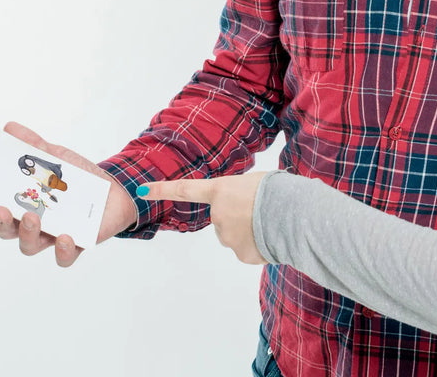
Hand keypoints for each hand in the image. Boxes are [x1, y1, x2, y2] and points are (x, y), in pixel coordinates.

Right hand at [0, 121, 137, 266]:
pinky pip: (64, 257)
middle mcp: (33, 225)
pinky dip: (62, 250)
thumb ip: (34, 146)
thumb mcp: (57, 158)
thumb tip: (10, 127)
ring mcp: (53, 237)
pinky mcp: (76, 245)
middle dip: (3, 222)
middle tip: (3, 208)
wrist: (115, 190)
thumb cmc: (78, 177)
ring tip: (33, 217)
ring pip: (31, 245)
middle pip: (8, 231)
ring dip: (28, 233)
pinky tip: (66, 237)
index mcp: (24, 204)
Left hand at [137, 173, 268, 263]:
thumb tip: (245, 210)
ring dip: (250, 231)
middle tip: (261, 210)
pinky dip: (258, 245)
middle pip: (223, 218)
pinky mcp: (240, 254)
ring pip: (236, 235)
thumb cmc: (278, 191)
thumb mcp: (256, 182)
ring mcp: (227, 236)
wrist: (293, 215)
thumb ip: (240, 195)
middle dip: (239, 216)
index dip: (163, 190)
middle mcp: (218, 214)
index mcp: (221, 190)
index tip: (143, 190)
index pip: (185, 189)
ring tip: (270, 223)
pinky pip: (247, 249)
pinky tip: (271, 237)